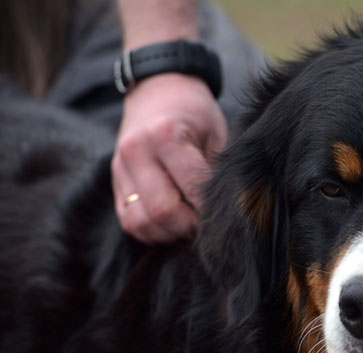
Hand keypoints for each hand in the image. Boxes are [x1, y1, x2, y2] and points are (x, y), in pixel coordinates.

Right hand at [111, 73, 226, 242]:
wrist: (158, 88)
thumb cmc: (195, 112)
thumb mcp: (216, 132)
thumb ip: (217, 171)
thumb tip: (227, 211)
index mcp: (165, 136)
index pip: (191, 189)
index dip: (210, 211)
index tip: (225, 217)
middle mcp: (136, 152)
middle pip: (162, 211)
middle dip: (190, 227)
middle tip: (208, 226)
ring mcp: (120, 167)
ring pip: (141, 222)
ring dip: (169, 233)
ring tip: (190, 226)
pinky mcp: (114, 180)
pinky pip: (128, 220)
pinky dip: (151, 230)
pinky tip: (171, 224)